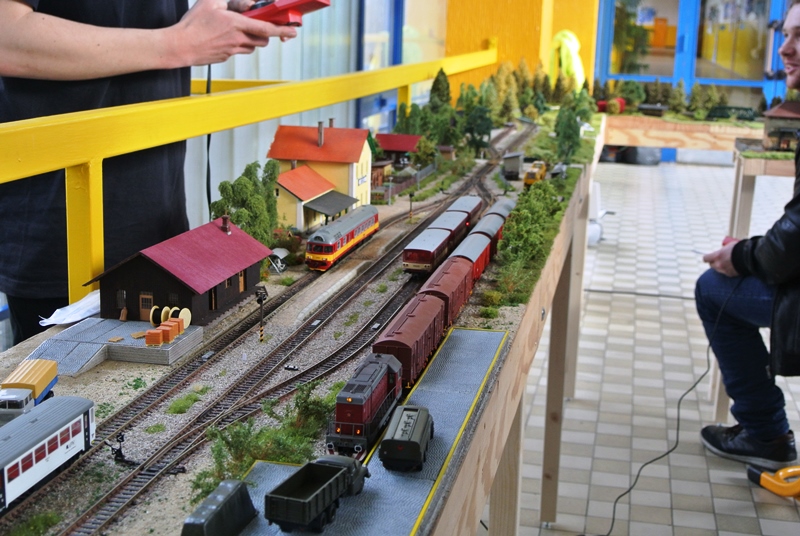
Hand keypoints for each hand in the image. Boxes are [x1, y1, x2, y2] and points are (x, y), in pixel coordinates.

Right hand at [170, 0, 296, 66]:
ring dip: (250, 39)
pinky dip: (237, 44)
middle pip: (262, 40)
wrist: (180, 46)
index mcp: (236, 24)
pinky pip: (238, 51)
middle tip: (256, 25)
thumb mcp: (211, 2)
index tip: (293, 31)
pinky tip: (223, 38)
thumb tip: (249, 3)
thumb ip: (232, 0)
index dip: (282, 30)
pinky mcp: (226, 57)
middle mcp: (237, 39)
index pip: (265, 28)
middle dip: (264, 33)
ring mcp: (232, 50)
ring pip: (252, 46)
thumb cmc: (193, 24)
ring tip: (235, 30)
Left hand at [703, 240, 738, 276]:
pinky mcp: (730, 274)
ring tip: (727, 262)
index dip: (708, 257)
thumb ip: (722, 250)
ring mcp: (724, 270)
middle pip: (711, 265)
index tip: (710, 256)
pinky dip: (728, 270)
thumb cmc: (740, 248)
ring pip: (718, 270)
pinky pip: (726, 272)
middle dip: (714, 262)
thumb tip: (721, 251)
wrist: (750, 257)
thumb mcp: (729, 246)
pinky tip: (733, 266)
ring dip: (721, 267)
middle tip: (720, 259)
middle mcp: (719, 264)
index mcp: (717, 256)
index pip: (705, 258)